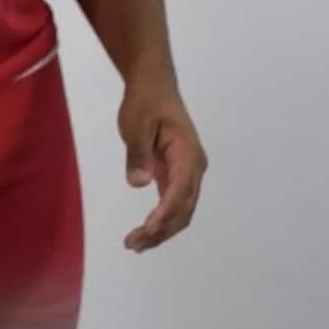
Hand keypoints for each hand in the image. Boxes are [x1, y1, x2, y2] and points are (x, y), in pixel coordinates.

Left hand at [119, 75, 206, 252]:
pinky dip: (161, 220)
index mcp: (188, 154)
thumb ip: (138, 153)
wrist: (152, 84)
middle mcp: (194, 167)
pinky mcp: (177, 174)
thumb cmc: (144, 101)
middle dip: (162, 230)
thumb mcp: (136, 123)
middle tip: (134, 244)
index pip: (180, 192)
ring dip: (162, 230)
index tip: (146, 229)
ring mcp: (188, 172)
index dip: (165, 214)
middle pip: (184, 209)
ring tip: (136, 244)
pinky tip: (146, 231)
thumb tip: (140, 183)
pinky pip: (173, 203)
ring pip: (181, 210)